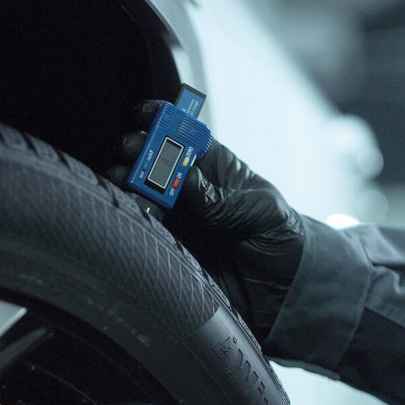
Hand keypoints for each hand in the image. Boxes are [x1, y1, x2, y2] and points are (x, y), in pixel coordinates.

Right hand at [107, 100, 305, 341]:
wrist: (283, 288)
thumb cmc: (281, 236)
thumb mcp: (260, 210)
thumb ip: (221, 198)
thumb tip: (186, 181)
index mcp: (214, 166)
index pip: (182, 133)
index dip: (162, 119)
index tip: (145, 115)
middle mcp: (189, 187)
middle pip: (152, 158)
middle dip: (137, 149)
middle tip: (131, 151)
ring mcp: (176, 217)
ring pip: (140, 192)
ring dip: (127, 182)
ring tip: (122, 181)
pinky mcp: (168, 248)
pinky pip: (144, 229)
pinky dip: (132, 220)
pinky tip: (130, 213)